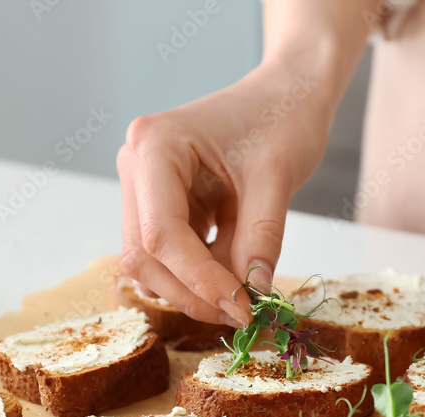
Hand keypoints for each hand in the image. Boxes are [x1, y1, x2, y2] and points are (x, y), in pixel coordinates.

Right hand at [117, 61, 331, 326]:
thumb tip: (252, 294)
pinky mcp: (161, 203)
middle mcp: (137, 165)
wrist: (286, 92)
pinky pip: (170, 253)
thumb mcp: (279, 176)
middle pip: (146, 254)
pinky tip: (236, 275)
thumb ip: (262, 237)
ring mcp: (144, 186)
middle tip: (243, 314)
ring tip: (245, 295)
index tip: (241, 309)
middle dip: (192, 292)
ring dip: (194, 288)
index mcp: (155, 146)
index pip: (161, 234)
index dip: (199, 281)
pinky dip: (200, 274)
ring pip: (152, 261)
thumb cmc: (282, 117)